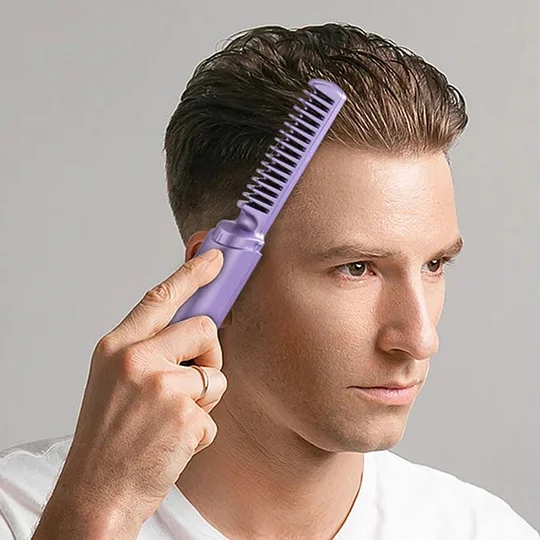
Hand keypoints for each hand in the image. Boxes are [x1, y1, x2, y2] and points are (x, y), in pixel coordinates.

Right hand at [32, 248, 227, 538]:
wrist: (96, 492)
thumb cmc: (109, 436)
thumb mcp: (116, 379)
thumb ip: (150, 348)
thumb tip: (192, 326)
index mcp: (117, 346)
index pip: (161, 296)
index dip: (191, 273)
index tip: (215, 257)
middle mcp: (136, 359)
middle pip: (204, 328)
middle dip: (209, 354)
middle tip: (190, 380)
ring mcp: (160, 386)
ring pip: (216, 371)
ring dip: (204, 397)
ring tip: (172, 419)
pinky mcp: (184, 415)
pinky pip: (214, 412)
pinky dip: (201, 430)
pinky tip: (173, 443)